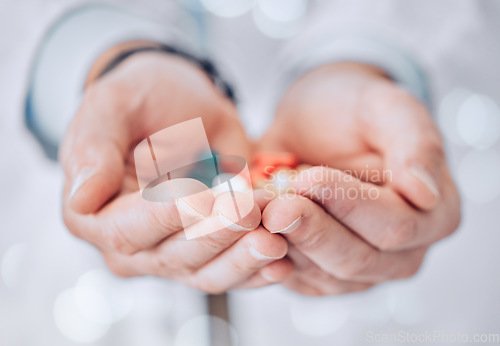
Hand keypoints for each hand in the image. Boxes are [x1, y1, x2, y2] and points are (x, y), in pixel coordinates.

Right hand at [61, 47, 291, 292]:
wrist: (181, 103)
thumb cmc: (142, 98)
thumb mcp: (111, 106)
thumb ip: (93, 148)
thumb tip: (82, 196)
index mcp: (94, 215)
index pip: (128, 229)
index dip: (169, 216)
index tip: (207, 196)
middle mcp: (133, 245)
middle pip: (174, 256)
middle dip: (218, 234)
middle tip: (252, 209)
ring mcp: (173, 253)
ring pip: (208, 272)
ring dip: (244, 257)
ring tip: (277, 235)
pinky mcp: (210, 251)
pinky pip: (234, 271)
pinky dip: (259, 270)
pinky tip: (284, 259)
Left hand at [259, 62, 460, 294]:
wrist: (317, 121)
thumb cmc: (354, 110)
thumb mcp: (388, 107)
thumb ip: (415, 143)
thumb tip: (425, 193)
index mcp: (433, 216)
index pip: (393, 226)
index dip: (348, 205)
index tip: (308, 178)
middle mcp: (402, 254)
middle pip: (355, 260)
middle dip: (309, 230)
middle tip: (272, 204)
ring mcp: (360, 271)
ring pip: (320, 275)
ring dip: (282, 243)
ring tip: (252, 210)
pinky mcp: (321, 274)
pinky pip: (295, 277)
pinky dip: (268, 254)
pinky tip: (250, 227)